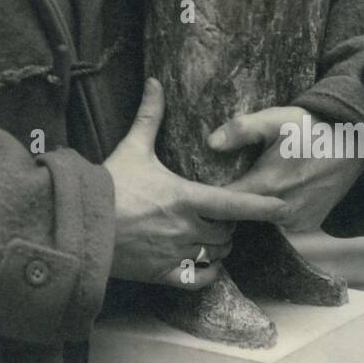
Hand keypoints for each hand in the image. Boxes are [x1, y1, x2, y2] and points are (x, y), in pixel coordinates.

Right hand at [104, 79, 286, 287]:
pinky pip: (198, 280)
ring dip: (220, 247)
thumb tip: (156, 82)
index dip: (262, 207)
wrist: (81, 222)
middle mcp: (187, 228)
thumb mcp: (133, 147)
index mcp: (186, 197)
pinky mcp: (162, 274)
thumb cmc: (110, 184)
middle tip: (224, 217)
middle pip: (227, 232)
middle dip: (230, 226)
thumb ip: (150, 116)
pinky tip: (206, 265)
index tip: (282, 207)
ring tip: (214, 237)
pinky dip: (207, 273)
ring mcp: (176, 253)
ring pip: (216, 255)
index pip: (235, 204)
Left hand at [210, 108, 363, 232]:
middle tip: (229, 178)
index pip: (225, 203)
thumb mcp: (275, 119)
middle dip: (232, 200)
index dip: (211, 195)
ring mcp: (297, 221)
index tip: (204, 184)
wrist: (355, 143)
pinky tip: (277, 189)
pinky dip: (274, 209)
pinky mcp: (309, 224)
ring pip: (261, 218)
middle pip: (242, 213)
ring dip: (254, 205)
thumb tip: (211, 144)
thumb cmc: (311, 128)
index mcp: (267, 187)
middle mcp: (281, 211)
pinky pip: (280, 221)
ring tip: (256, 180)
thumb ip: (241, 130)